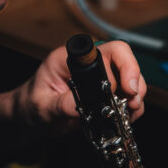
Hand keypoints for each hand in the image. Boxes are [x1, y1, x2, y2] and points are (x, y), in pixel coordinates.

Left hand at [0, 40, 146, 133]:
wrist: (31, 116)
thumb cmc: (32, 104)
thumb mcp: (41, 106)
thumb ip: (60, 104)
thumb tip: (81, 106)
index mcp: (71, 59)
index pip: (106, 50)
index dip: (123, 65)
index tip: (127, 88)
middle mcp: (89, 63)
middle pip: (124, 61)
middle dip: (134, 82)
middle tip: (133, 104)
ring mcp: (100, 77)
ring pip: (130, 78)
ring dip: (136, 96)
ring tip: (131, 113)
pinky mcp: (105, 92)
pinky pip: (127, 95)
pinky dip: (133, 107)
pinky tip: (129, 117)